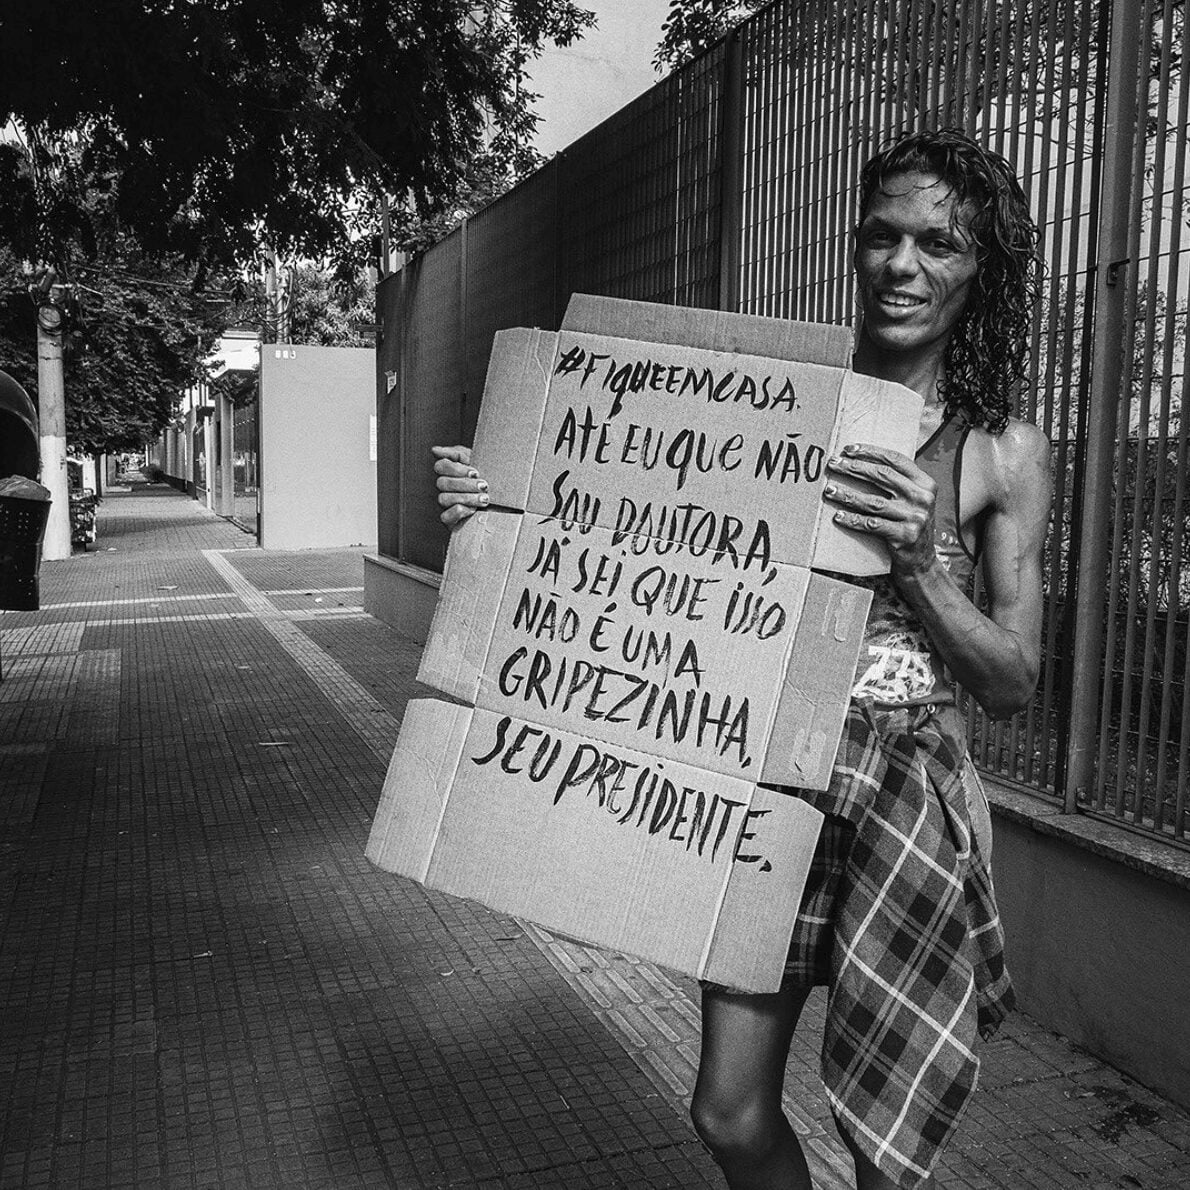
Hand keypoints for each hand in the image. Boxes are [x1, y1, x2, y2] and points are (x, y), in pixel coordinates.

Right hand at [432, 445, 488, 526]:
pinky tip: (473, 510)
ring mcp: (447, 505)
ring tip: (485, 499)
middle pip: (442, 482)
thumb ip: (458, 453)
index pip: (441, 466)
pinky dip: (459, 511)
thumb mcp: (480, 462)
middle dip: (465, 484)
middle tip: (484, 486)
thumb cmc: (493, 482)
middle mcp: (447, 489)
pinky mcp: (451, 522)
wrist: (509, 506)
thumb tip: (435, 450)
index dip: (456, 469)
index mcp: (452, 473)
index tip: (476, 472)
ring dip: (466, 497)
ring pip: (443, 498)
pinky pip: (445, 516)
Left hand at [822, 443, 937, 575]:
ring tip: (829, 490)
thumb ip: (896, 481)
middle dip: (854, 468)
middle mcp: (923, 497)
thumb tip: (860, 460)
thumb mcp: (912, 498)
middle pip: (882, 476)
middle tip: (833, 464)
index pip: (895, 460)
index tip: (848, 449)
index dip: (870, 452)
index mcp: (925, 482)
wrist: (921, 560)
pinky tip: (838, 516)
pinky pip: (872, 525)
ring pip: (873, 502)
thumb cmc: (909, 523)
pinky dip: (853, 520)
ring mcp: (915, 517)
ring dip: (848, 495)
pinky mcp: (904, 536)